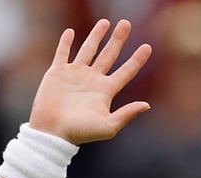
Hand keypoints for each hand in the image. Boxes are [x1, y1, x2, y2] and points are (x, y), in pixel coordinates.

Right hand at [29, 19, 151, 144]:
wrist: (53, 132)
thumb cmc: (81, 132)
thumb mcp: (108, 126)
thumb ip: (127, 114)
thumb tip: (147, 105)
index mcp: (106, 91)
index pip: (126, 71)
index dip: (137, 59)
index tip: (147, 46)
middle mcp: (92, 80)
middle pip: (109, 55)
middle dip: (118, 39)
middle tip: (126, 23)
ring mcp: (75, 75)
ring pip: (89, 49)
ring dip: (96, 35)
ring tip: (105, 22)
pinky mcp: (57, 73)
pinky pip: (62, 53)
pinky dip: (66, 42)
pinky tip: (71, 32)